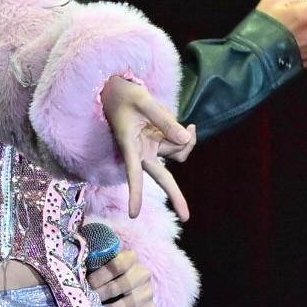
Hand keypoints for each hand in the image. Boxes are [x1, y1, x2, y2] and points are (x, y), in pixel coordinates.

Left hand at [86, 246, 156, 306]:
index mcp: (131, 258)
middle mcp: (143, 273)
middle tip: (89, 301)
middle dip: (102, 295)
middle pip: (121, 285)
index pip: (116, 266)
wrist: (129, 288)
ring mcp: (149, 292)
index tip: (87, 285)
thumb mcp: (102, 266)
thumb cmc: (108, 276)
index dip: (99, 277)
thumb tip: (77, 273)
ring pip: (129, 303)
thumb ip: (93, 266)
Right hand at [102, 74, 194, 221]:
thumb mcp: (144, 102)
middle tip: (186, 218)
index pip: (133, 174)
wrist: (117, 89)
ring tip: (189, 126)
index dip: (134, 193)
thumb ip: (165, 121)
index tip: (133, 215)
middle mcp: (142, 152)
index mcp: (130, 147)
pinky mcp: (161, 141)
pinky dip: (188, 138)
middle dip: (175, 196)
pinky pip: (181, 145)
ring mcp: (152, 148)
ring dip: (187, 143)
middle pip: (162, 177)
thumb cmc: (125, 95)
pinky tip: (189, 127)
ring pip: (178, 154)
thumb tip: (186, 140)